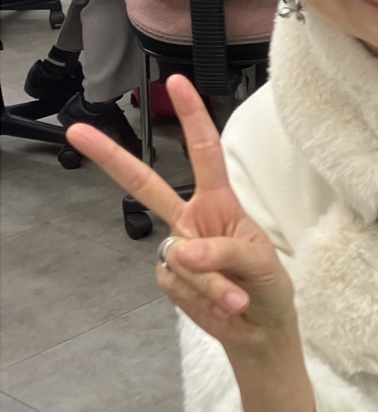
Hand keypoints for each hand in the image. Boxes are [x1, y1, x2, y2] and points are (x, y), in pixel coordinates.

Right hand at [64, 75, 295, 350]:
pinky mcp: (169, 278)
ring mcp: (177, 248)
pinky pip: (176, 283)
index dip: (192, 118)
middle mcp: (192, 219)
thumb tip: (179, 251)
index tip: (177, 82)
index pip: (205, 153)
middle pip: (146, 185)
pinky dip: (201, 297)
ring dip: (210, 283)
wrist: (260, 328)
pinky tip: (218, 305)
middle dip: (111, 158)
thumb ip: (222, 254)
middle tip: (76, 130)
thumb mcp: (259, 263)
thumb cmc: (266, 284)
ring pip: (178, 258)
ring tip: (236, 299)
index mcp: (219, 202)